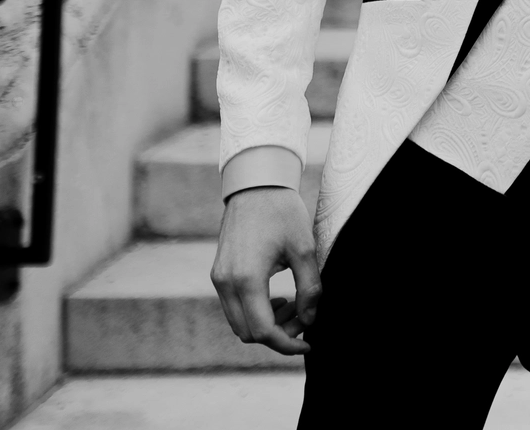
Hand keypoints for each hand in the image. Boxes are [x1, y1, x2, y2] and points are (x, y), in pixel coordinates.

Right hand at [211, 187, 320, 354]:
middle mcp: (226, 283)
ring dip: (266, 324)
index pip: (262, 331)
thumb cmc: (282, 213)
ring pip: (239, 323)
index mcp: (247, 278)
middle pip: (248, 333)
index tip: (308, 342)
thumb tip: (311, 319)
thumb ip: (310, 288)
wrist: (255, 185)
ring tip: (293, 305)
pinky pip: (234, 308)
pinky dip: (255, 312)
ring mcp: (218, 279)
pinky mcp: (218, 274)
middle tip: (304, 317)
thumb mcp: (305, 249)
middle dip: (278, 335)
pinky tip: (277, 298)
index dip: (287, 344)